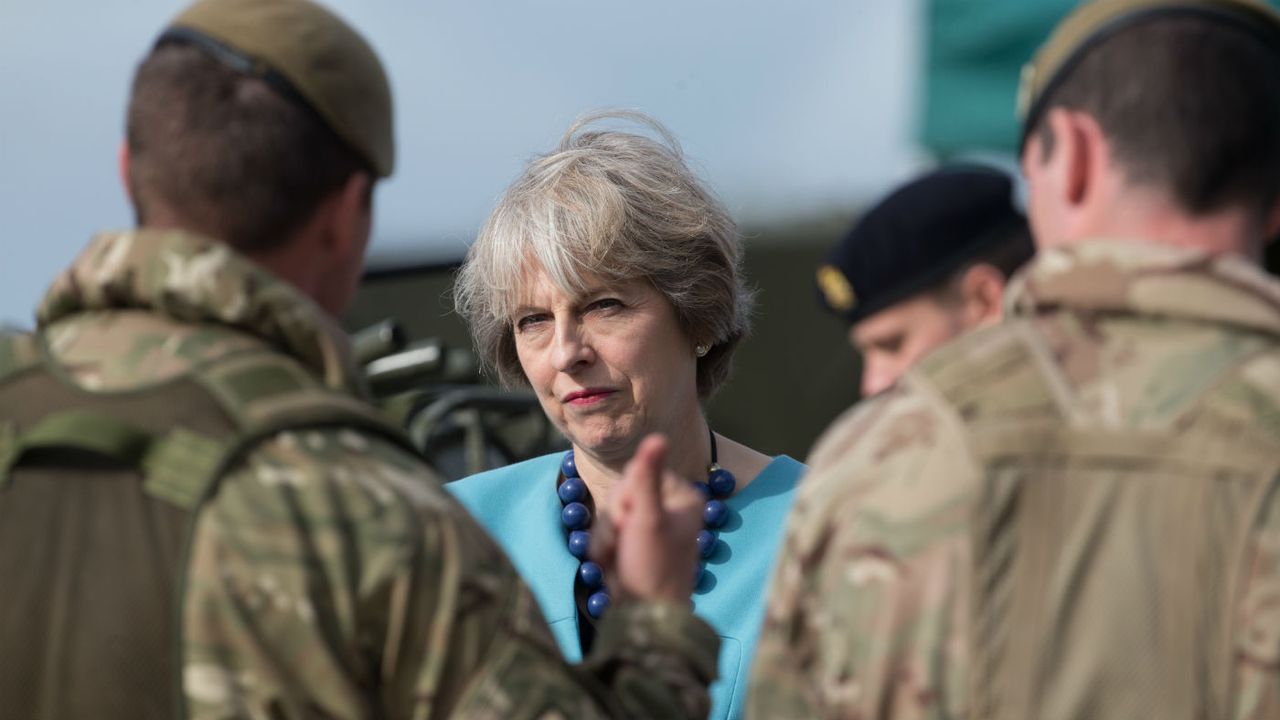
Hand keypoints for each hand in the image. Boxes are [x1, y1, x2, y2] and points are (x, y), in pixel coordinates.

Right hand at [590, 434, 703, 603]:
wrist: (643, 618)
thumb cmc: (652, 569)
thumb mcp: (648, 519)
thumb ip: (648, 477)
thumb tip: (657, 436)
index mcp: (682, 497)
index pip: (638, 473)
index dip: (626, 497)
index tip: (633, 521)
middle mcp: (668, 509)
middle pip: (621, 491)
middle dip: (614, 519)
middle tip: (624, 542)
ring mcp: (650, 527)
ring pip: (609, 512)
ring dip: (605, 537)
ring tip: (617, 559)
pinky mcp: (633, 543)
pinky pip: (606, 530)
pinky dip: (603, 548)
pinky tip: (613, 565)